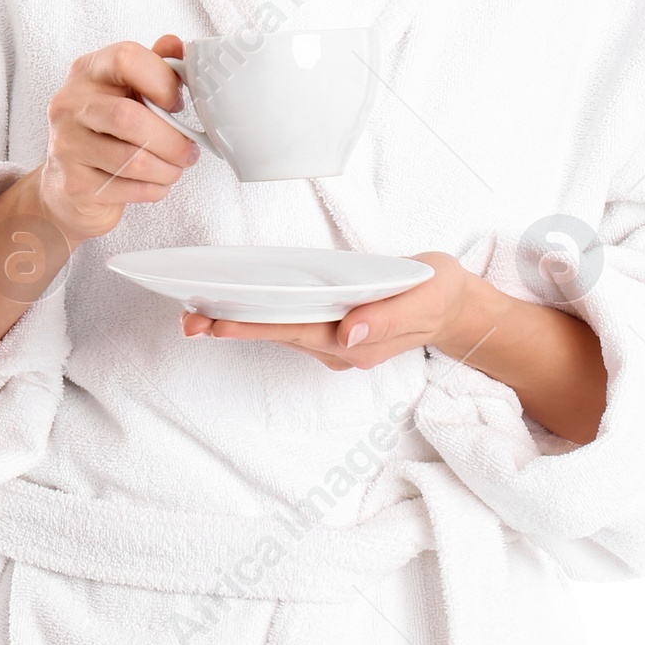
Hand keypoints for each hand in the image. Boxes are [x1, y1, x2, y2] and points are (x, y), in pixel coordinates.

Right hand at [37, 35, 201, 245]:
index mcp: (87, 72)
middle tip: (188, 150)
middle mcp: (69, 104)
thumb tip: (177, 44)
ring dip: (167, 168)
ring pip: (131, 158)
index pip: (126, 59)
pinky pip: (127, 188)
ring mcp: (66, 145)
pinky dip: (154, 189)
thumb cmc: (105, 131)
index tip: (177, 103)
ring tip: (175, 168)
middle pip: (129, 117)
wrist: (66, 186)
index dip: (163, 80)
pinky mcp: (73, 184)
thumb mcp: (128, 91)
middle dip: (171, 139)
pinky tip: (156, 183)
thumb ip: (153, 66)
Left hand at [181, 251, 475, 369]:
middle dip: (233, 328)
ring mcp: (336, 340)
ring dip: (241, 323)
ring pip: (281, 331)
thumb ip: (388, 319)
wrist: (457, 309)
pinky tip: (238, 307)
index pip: (295, 332)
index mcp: (357, 343)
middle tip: (188, 321)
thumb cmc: (439, 296)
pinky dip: (261, 316)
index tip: (218, 323)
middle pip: (278, 335)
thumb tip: (348, 333)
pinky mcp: (335, 327)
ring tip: (197, 315)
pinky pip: (291, 323)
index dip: (254, 326)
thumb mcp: (425, 298)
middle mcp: (339, 347)